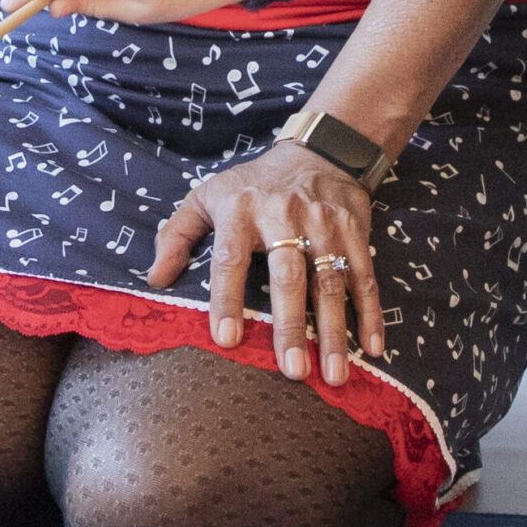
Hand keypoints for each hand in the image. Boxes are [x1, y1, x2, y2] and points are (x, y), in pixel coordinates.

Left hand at [145, 141, 383, 383]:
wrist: (318, 152)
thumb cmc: (253, 186)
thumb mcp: (206, 197)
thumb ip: (176, 236)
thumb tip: (154, 279)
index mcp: (240, 210)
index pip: (229, 259)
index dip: (226, 299)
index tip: (225, 339)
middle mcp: (284, 216)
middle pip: (288, 276)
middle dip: (291, 325)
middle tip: (292, 370)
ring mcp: (324, 224)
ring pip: (330, 282)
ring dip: (334, 331)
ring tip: (334, 374)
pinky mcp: (356, 231)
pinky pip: (365, 277)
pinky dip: (370, 314)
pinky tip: (372, 348)